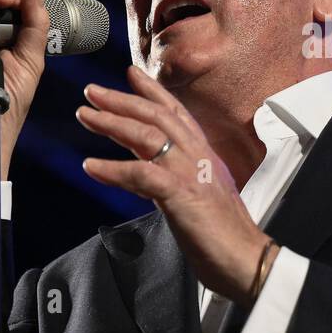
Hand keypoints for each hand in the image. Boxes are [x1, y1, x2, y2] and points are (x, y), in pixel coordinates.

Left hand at [75, 66, 278, 306]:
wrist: (246, 259)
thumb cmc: (225, 234)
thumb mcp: (202, 193)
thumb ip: (181, 175)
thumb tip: (157, 170)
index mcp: (204, 155)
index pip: (176, 113)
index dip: (152, 91)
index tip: (130, 73)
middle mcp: (198, 156)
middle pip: (156, 116)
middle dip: (122, 100)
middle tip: (93, 91)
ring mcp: (190, 173)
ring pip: (147, 136)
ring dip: (112, 123)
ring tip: (85, 115)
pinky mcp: (182, 195)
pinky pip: (141, 175)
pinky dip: (113, 169)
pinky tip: (91, 166)